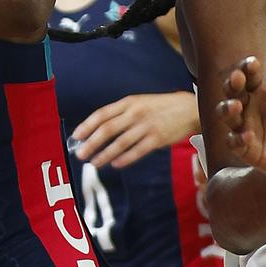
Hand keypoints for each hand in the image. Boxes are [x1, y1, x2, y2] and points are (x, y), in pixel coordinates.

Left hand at [70, 91, 197, 168]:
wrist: (189, 108)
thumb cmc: (160, 107)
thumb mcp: (139, 102)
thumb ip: (121, 113)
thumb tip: (98, 129)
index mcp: (128, 102)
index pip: (102, 114)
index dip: (87, 126)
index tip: (76, 136)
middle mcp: (135, 113)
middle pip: (108, 129)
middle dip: (91, 143)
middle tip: (80, 154)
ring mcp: (146, 126)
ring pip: (120, 143)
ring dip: (105, 154)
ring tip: (94, 163)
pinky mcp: (157, 139)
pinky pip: (137, 151)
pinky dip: (124, 159)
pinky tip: (115, 164)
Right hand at [216, 56, 265, 178]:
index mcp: (259, 90)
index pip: (248, 74)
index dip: (247, 67)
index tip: (253, 63)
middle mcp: (247, 106)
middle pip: (232, 90)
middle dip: (232, 83)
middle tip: (237, 78)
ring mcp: (244, 126)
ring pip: (225, 114)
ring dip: (227, 109)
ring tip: (236, 106)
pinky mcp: (245, 148)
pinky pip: (234, 142)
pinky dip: (237, 139)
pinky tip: (248, 136)